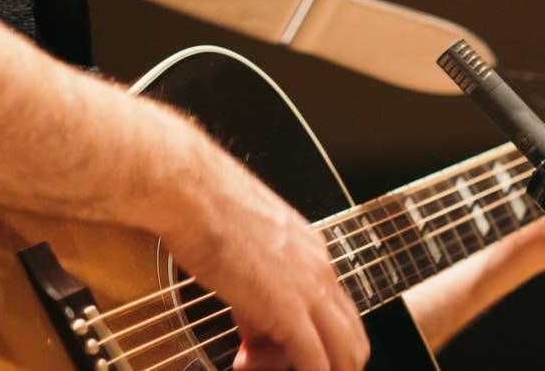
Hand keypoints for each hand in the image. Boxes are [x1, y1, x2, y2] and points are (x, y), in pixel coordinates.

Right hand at [158, 143, 369, 370]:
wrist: (193, 191)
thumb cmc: (207, 207)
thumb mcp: (246, 249)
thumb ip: (257, 289)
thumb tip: (252, 324)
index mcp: (312, 252)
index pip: (334, 311)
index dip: (311, 338)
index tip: (270, 346)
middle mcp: (320, 269)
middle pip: (352, 337)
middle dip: (328, 364)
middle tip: (285, 365)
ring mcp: (309, 289)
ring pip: (345, 354)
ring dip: (312, 370)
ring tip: (253, 363)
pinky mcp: (288, 309)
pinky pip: (315, 362)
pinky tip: (260, 369)